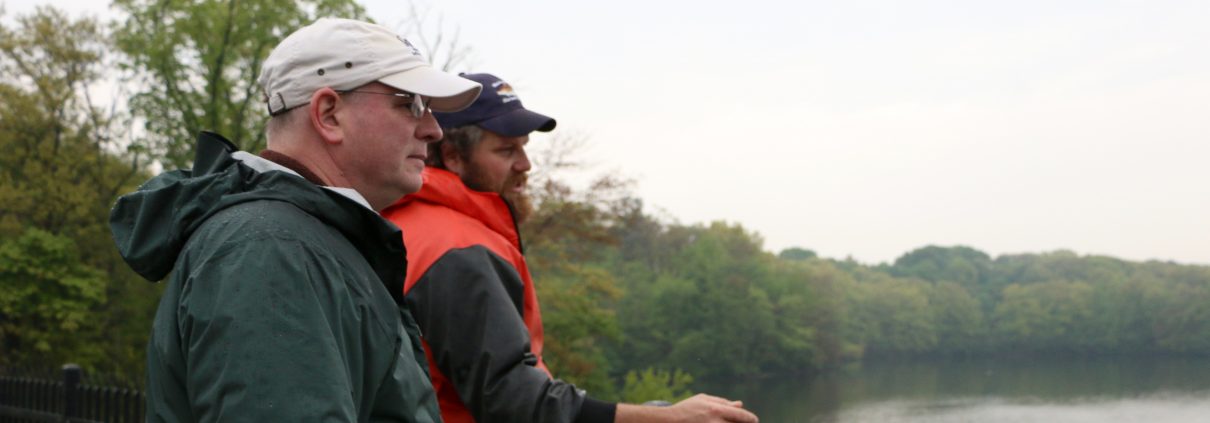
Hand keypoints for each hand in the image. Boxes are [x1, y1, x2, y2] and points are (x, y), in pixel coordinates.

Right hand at [616, 393, 758, 422]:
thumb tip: (740, 404)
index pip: (740, 416)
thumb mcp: (704, 400)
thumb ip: (722, 402)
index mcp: (716, 410)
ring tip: (728, 422)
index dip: (750, 419)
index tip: (755, 421)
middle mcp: (715, 422)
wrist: (669, 421)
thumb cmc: (688, 408)